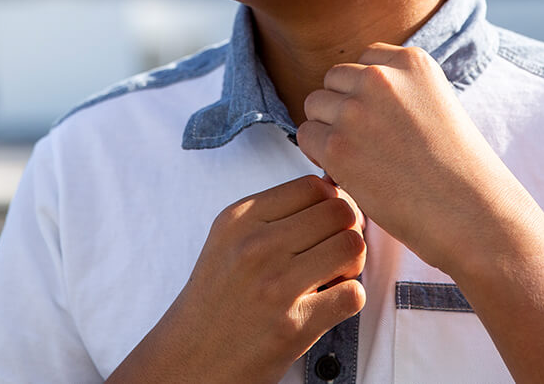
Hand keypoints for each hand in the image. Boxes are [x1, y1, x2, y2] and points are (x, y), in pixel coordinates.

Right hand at [109, 175, 365, 383]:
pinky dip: (350, 298)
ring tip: (333, 276)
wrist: (190, 358)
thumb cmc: (216, 299)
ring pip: (352, 246)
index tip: (329, 218)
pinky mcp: (293, 326)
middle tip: (335, 248)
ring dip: (352, 263)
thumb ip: (275, 213)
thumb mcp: (229, 238)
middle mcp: (256, 246)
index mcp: (240, 218)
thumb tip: (333, 190)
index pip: (312, 185)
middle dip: (347, 228)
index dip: (332, 199)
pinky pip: (353, 294)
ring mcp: (275, 286)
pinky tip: (328, 302)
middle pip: (339, 211)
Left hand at [297, 43, 508, 272]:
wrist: (473, 214)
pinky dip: (320, 156)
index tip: (385, 121)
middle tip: (368, 144)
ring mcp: (356, 110)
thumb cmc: (459, 170)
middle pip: (334, 80)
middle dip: (343, 108)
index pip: (365, 61)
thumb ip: (400, 91)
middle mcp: (380, 77)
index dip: (367, 93)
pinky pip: (306, 137)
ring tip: (360, 159)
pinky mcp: (337, 146)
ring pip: (315, 105)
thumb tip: (352, 97)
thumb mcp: (438, 106)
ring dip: (329, 130)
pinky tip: (349, 174)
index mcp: (412, 62)